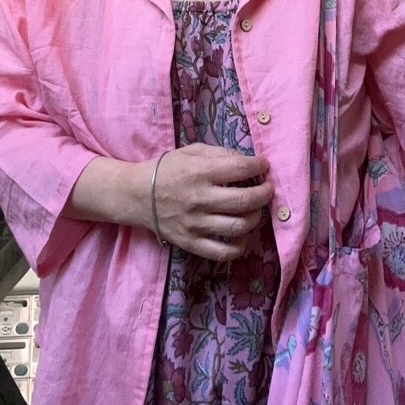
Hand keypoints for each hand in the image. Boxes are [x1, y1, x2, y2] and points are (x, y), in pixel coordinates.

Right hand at [150, 143, 273, 260]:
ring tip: (255, 209)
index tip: (264, 166)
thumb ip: (220, 153)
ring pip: (239, 226)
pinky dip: (240, 245)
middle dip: (265, 193)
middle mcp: (199, 199)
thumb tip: (247, 161)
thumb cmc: (168, 170)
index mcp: (199, 172)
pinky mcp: (191, 242)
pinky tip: (243, 234)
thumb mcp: (191, 152)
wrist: (136, 196)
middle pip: (245, 200)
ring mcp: (195, 224)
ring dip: (256, 217)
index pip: (240, 169)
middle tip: (268, 188)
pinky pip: (223, 252)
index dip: (259, 166)